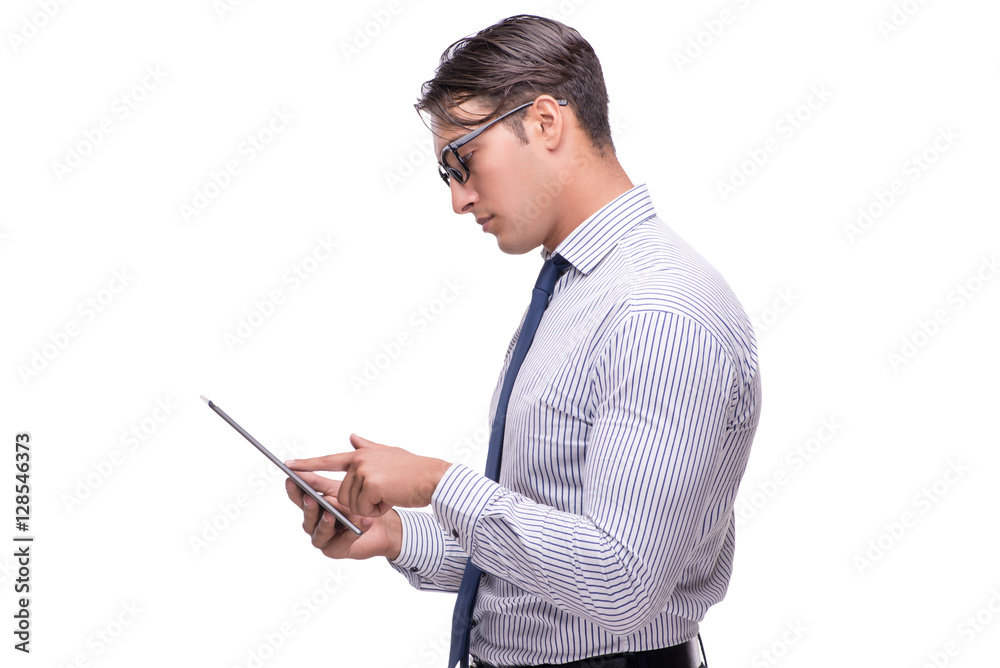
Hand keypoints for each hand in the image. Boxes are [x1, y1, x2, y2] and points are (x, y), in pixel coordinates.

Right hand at [284, 472, 401, 559]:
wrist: (383, 524)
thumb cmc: (359, 504)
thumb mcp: (339, 489)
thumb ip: (319, 482)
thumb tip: (301, 468)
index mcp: (314, 506)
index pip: (300, 498)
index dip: (294, 490)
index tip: (290, 479)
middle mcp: (315, 524)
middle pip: (308, 516)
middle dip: (309, 508)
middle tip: (311, 499)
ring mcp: (325, 538)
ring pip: (320, 532)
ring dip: (326, 523)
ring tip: (332, 515)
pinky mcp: (337, 550)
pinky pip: (341, 542)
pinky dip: (350, 532)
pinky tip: (362, 522)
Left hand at [285, 433, 451, 517]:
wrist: (433, 479)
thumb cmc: (414, 471)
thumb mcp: (389, 454)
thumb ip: (367, 447)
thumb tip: (352, 437)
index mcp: (361, 455)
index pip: (328, 460)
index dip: (307, 464)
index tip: (288, 465)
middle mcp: (359, 461)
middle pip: (342, 494)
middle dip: (361, 503)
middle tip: (382, 495)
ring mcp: (364, 472)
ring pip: (351, 504)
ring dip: (370, 508)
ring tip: (388, 496)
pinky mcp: (370, 485)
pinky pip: (362, 509)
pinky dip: (377, 511)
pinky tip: (391, 501)